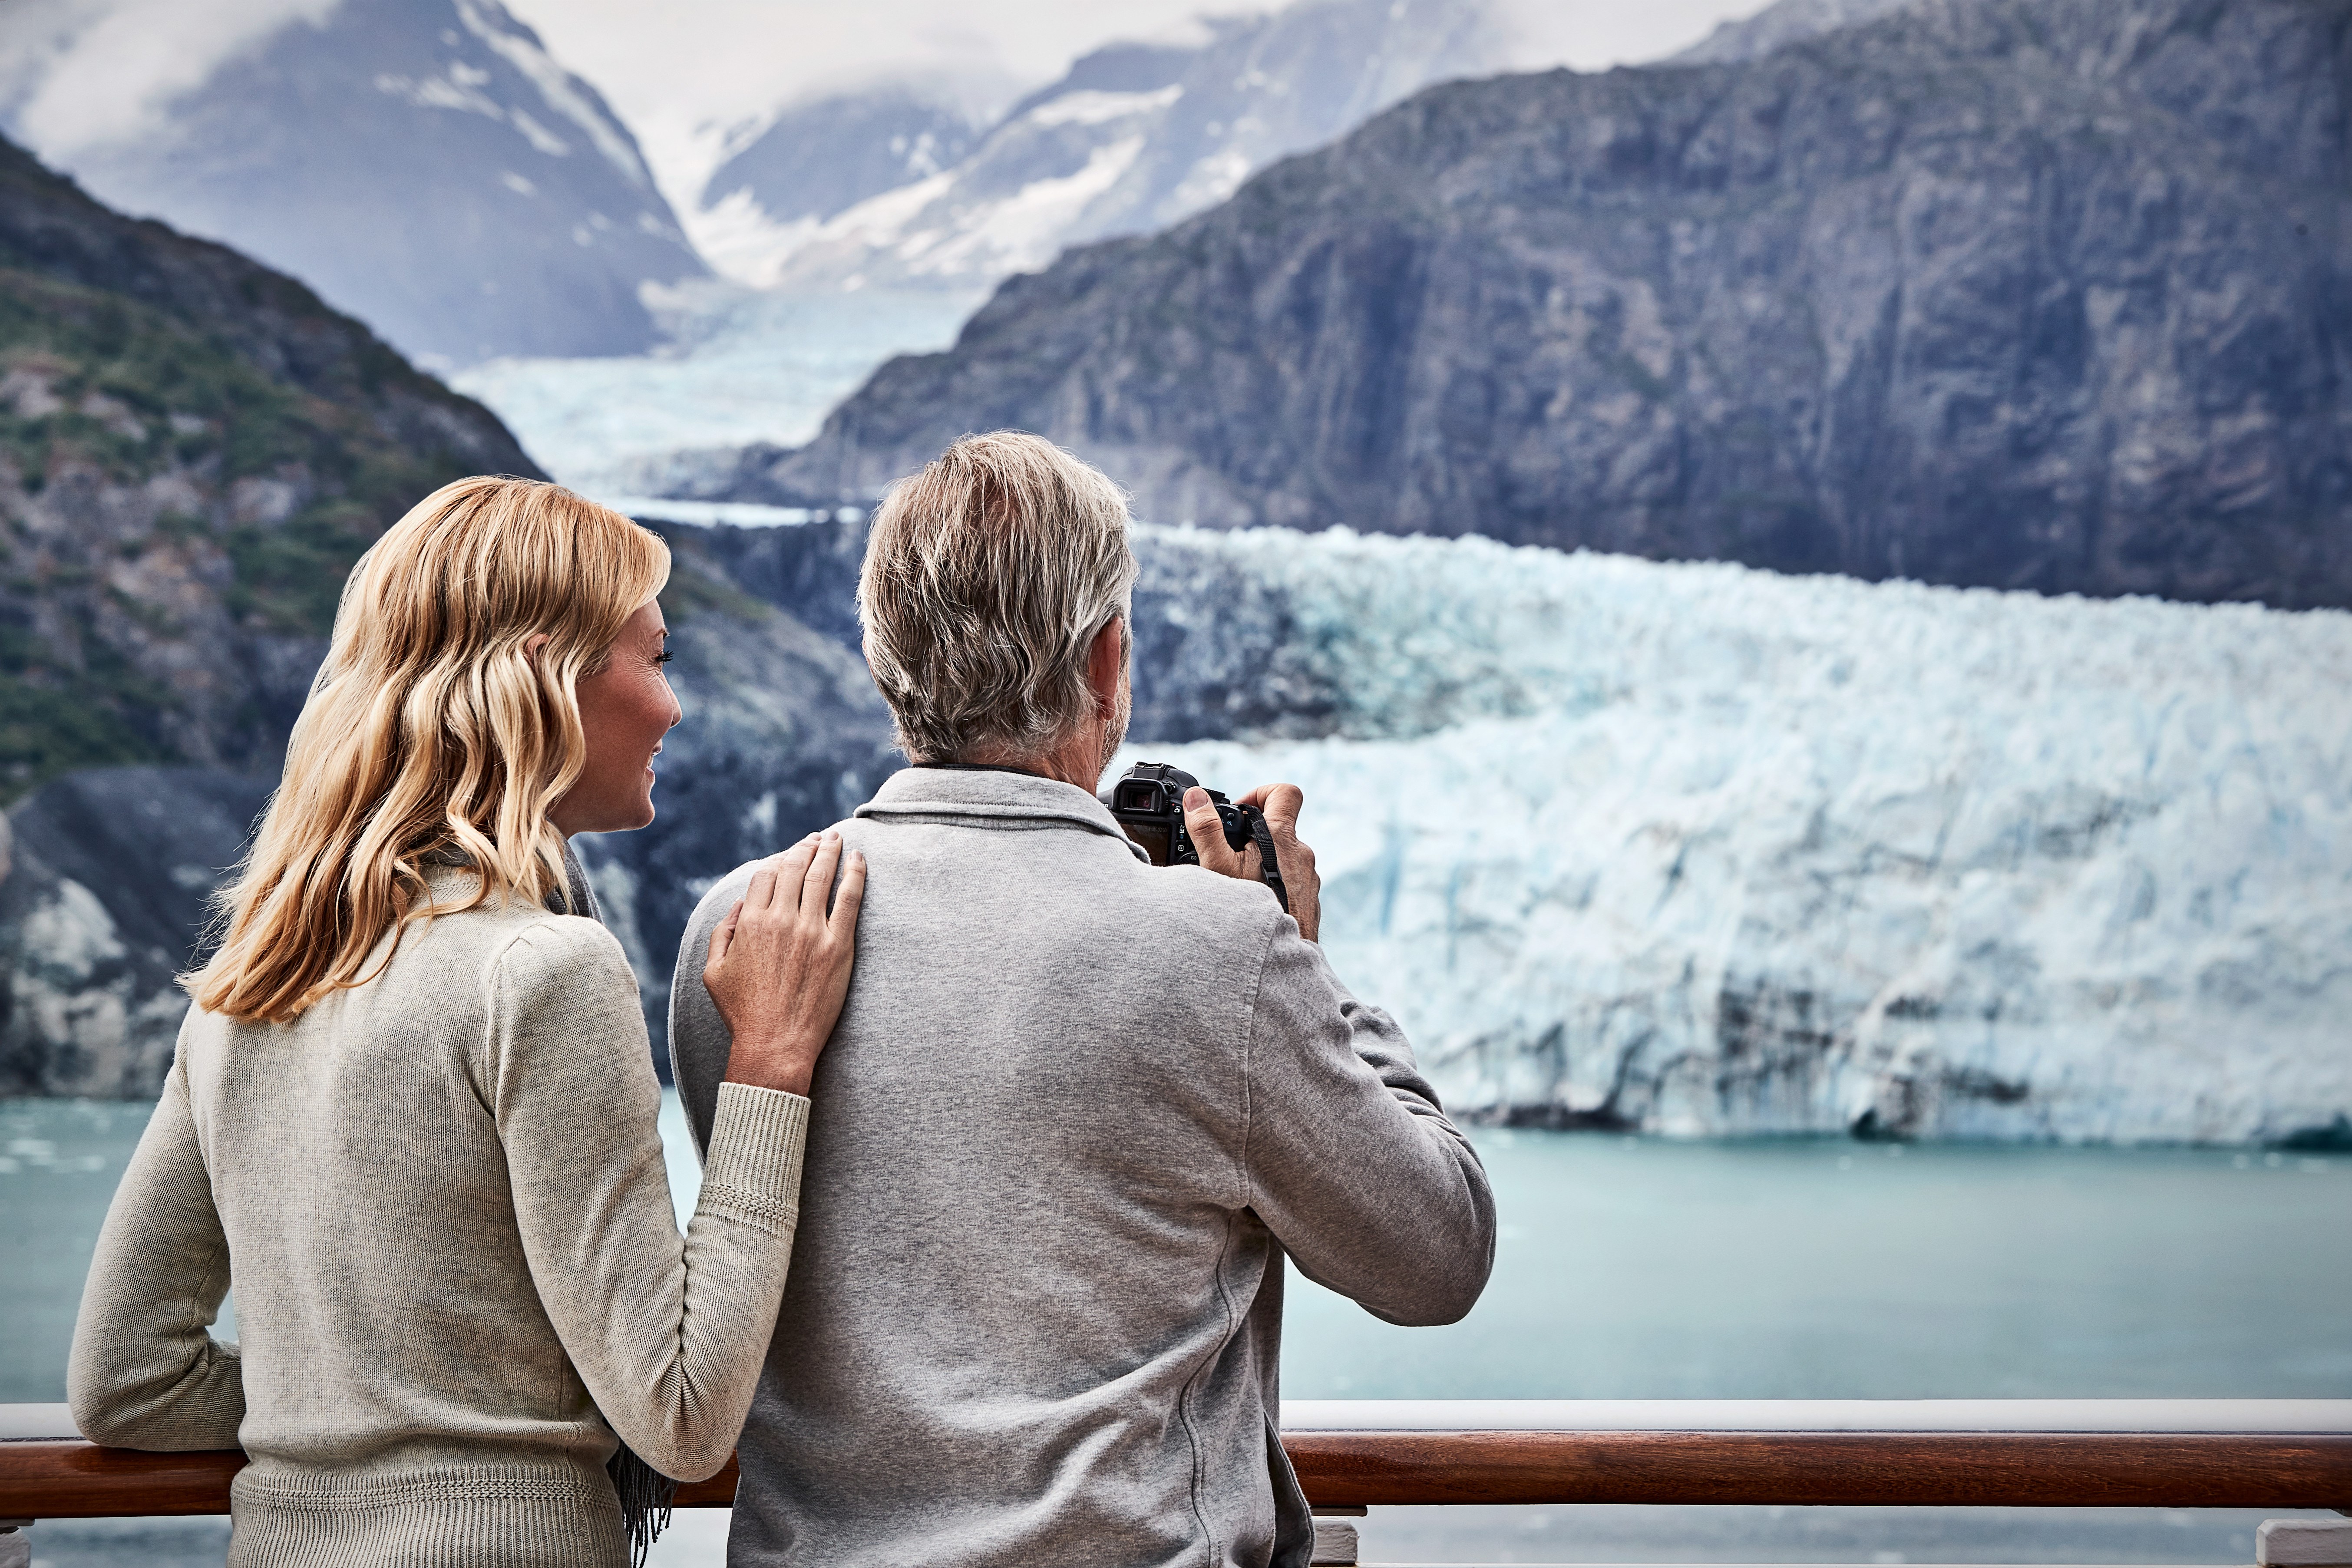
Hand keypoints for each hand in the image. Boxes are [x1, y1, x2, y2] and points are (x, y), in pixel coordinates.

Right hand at [707, 831, 865, 1095]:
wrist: (775, 1044)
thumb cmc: (743, 1013)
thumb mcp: (714, 972)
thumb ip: (723, 933)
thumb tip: (739, 905)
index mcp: (750, 922)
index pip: (766, 874)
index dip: (779, 860)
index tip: (791, 856)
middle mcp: (780, 919)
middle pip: (795, 868)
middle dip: (807, 847)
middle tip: (819, 838)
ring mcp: (811, 931)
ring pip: (822, 876)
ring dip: (830, 851)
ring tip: (838, 839)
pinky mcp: (838, 945)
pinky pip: (849, 898)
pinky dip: (855, 874)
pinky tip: (859, 859)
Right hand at [1182, 783, 1320, 942]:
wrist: (1279, 961)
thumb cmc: (1249, 916)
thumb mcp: (1218, 867)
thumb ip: (1206, 829)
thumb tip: (1196, 798)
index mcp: (1282, 837)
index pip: (1286, 792)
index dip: (1263, 791)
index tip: (1242, 808)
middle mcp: (1301, 854)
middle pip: (1279, 828)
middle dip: (1253, 835)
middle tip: (1229, 851)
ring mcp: (1309, 878)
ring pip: (1284, 856)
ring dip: (1262, 861)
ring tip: (1238, 881)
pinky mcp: (1309, 899)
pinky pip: (1290, 881)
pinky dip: (1273, 883)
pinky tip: (1254, 901)